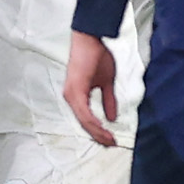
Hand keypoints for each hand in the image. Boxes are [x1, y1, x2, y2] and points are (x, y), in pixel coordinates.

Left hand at [65, 31, 119, 145]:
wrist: (91, 38)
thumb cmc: (97, 56)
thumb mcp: (106, 82)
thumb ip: (108, 100)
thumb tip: (112, 117)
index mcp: (77, 97)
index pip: (86, 120)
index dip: (98, 131)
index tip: (111, 140)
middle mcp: (71, 98)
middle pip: (84, 124)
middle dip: (98, 136)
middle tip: (111, 145)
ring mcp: (71, 95)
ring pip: (84, 121)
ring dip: (97, 132)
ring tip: (110, 140)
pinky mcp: (74, 91)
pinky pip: (84, 113)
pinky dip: (94, 123)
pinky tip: (103, 129)